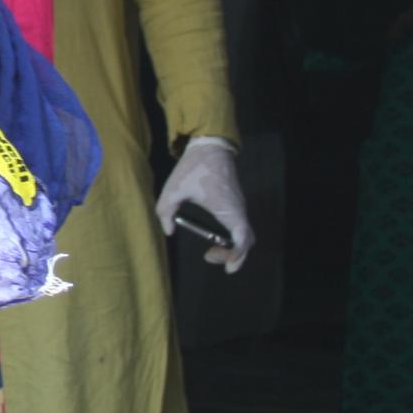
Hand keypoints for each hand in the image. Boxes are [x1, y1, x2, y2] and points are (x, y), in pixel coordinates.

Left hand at [154, 137, 253, 272]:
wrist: (210, 146)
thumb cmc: (194, 167)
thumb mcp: (173, 188)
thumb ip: (165, 211)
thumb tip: (168, 231)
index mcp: (228, 208)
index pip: (243, 237)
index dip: (238, 255)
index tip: (227, 266)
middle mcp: (238, 209)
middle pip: (247, 241)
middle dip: (233, 255)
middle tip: (209, 256)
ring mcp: (239, 206)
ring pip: (244, 234)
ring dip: (231, 247)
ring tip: (210, 251)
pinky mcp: (235, 203)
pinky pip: (240, 226)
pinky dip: (231, 237)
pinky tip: (214, 238)